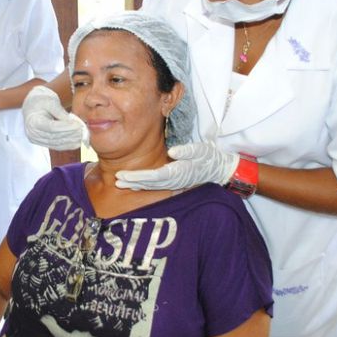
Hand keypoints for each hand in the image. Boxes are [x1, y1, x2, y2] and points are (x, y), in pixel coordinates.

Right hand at [22, 85, 87, 149]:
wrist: (32, 105)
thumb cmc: (41, 100)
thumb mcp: (50, 101)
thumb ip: (60, 112)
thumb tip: (73, 122)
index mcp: (33, 121)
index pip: (51, 127)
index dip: (66, 127)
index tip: (78, 125)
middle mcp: (33, 133)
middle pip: (55, 137)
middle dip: (71, 134)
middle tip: (84, 130)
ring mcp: (37, 140)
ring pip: (57, 144)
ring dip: (71, 141)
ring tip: (83, 136)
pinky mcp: (42, 143)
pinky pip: (56, 146)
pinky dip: (68, 145)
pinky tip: (77, 142)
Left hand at [116, 141, 238, 190]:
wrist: (219, 168)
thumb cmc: (209, 157)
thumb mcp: (200, 150)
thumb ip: (187, 151)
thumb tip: (172, 152)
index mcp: (177, 172)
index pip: (152, 176)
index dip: (137, 176)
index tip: (123, 175)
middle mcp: (173, 180)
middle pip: (148, 182)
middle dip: (132, 181)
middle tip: (116, 180)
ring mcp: (173, 182)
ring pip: (150, 185)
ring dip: (135, 184)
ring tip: (120, 182)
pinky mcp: (173, 181)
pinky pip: (155, 184)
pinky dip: (143, 184)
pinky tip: (134, 183)